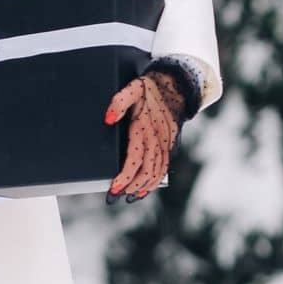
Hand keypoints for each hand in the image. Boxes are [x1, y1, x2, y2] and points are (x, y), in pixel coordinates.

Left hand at [104, 70, 188, 202]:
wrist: (174, 86)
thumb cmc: (149, 89)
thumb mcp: (131, 89)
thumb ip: (118, 102)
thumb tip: (108, 119)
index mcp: (145, 128)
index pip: (135, 159)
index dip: (124, 176)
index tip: (114, 188)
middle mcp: (157, 139)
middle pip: (146, 170)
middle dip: (131, 186)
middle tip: (115, 196)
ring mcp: (165, 144)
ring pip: (157, 172)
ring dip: (143, 187)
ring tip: (128, 197)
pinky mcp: (169, 146)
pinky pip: (164, 168)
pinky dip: (155, 181)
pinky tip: (145, 189)